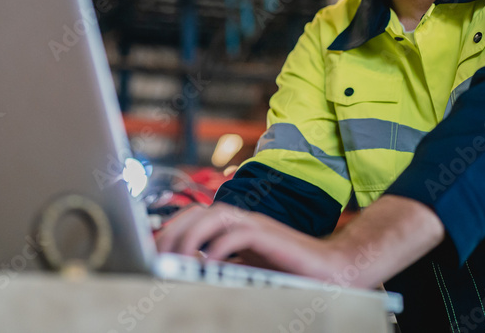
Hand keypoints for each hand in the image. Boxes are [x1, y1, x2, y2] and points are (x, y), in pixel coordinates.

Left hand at [154, 203, 351, 282]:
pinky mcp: (269, 235)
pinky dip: (219, 247)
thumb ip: (220, 265)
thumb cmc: (289, 270)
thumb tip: (187, 272)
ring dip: (191, 237)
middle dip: (174, 231)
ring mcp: (255, 224)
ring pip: (214, 216)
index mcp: (232, 225)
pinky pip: (237, 234)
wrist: (330, 268)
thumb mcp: (246, 268)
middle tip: (158, 256)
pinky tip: (209, 264)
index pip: (194, 216)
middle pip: (198, 212)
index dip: (171, 229)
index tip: (153, 250)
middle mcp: (241, 219)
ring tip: (178, 260)